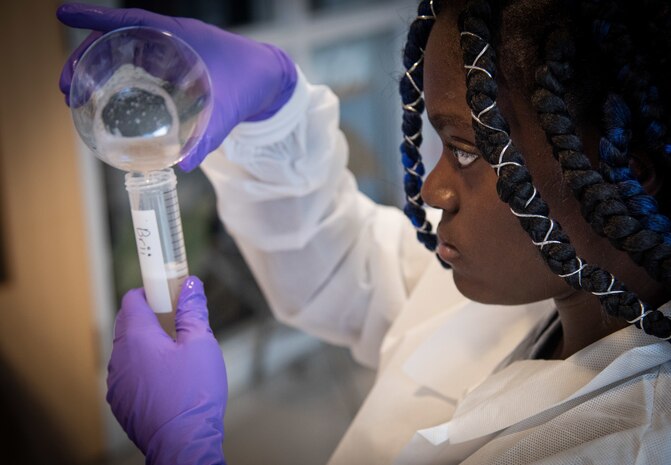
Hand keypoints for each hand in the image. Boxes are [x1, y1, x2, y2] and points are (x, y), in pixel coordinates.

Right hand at [57, 3, 297, 170]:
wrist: (270, 79)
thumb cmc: (250, 81)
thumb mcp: (228, 108)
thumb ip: (208, 135)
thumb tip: (186, 164)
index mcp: (178, 37)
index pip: (128, 20)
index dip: (94, 18)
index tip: (62, 15)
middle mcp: (170, 41)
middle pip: (116, 40)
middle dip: (85, 57)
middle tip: (65, 86)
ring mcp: (170, 55)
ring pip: (124, 54)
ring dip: (98, 69)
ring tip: (76, 95)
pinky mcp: (175, 70)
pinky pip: (139, 69)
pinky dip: (119, 78)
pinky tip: (107, 99)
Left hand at [107, 276, 226, 464]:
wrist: (183, 442)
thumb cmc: (194, 393)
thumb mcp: (201, 343)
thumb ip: (193, 311)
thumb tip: (190, 285)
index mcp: (137, 338)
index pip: (132, 300)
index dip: (150, 291)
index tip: (167, 292)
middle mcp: (120, 358)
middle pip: (128, 324)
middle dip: (150, 316)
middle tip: (176, 321)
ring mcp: (117, 382)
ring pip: (128, 351)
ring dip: (146, 345)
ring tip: (176, 354)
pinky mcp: (121, 402)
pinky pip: (129, 374)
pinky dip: (143, 369)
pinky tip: (168, 380)